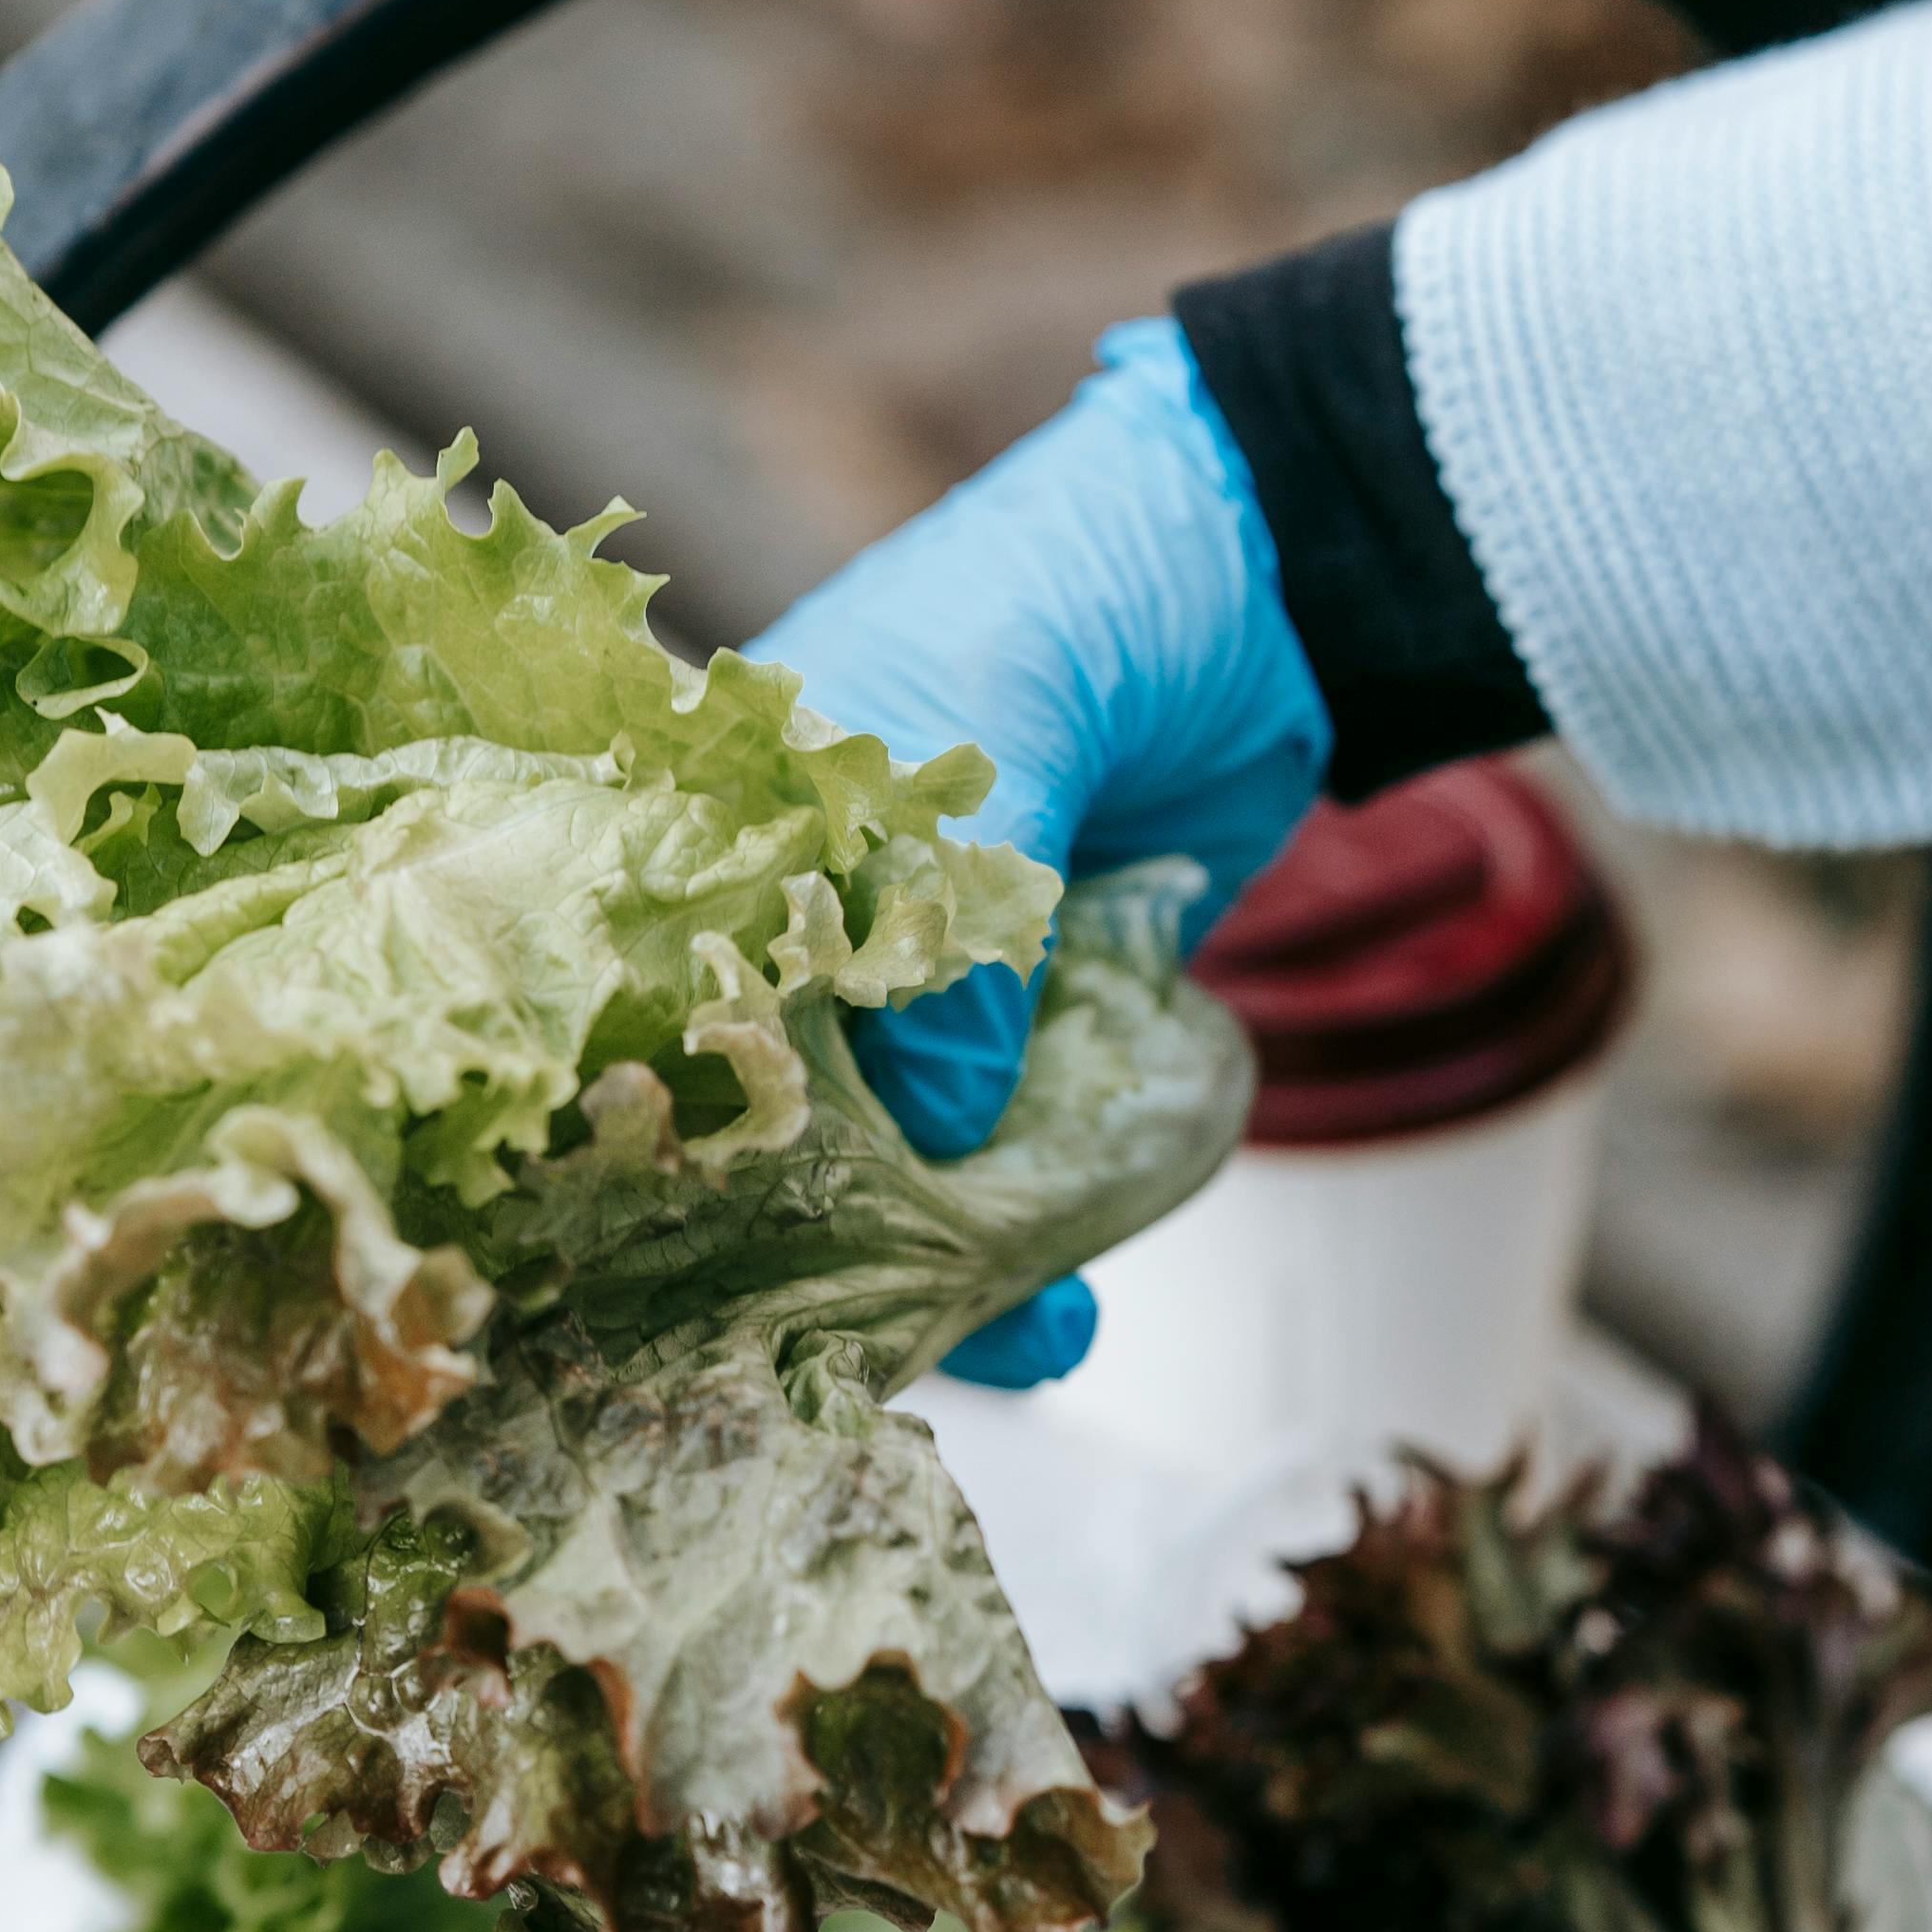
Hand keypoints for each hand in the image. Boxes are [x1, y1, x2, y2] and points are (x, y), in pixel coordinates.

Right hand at [754, 320, 1325, 1382]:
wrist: (1274, 570)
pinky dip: (1036, 1229)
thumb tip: (943, 1129)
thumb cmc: (1087, 588)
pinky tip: (1060, 1314)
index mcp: (731, 820)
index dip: (659, 1133)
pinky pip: (1012, 1144)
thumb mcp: (1009, 725)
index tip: (675, 1271)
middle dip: (806, 1241)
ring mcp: (925, 973)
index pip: (657, 1002)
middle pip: (768, 1108)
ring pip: (898, 1152)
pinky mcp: (1035, 1009)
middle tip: (846, 1361)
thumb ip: (968, 922)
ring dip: (939, 1261)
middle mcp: (804, 912)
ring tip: (999, 1352)